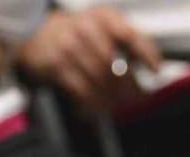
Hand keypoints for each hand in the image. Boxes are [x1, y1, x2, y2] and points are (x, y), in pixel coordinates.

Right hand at [16, 8, 160, 115]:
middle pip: (115, 63)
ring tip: (117, 106)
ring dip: (111, 97)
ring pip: (99, 79)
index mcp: (102, 16)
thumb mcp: (99, 23)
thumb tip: (148, 61)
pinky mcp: (57, 66)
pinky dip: (91, 103)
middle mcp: (86, 28)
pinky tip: (97, 108)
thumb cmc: (72, 31)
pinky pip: (81, 90)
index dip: (146, 53)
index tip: (156, 69)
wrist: (33, 33)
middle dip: (129, 84)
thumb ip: (124, 38)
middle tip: (138, 97)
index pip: (130, 35)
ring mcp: (70, 47)